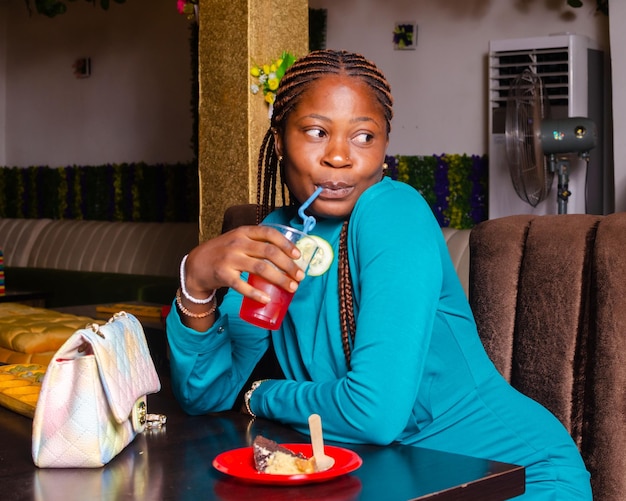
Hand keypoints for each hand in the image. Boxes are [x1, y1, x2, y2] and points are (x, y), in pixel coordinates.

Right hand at [183, 225, 305, 303]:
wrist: (196, 265)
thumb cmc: (224, 252)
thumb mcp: (238, 240)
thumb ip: (257, 243)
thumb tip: (287, 255)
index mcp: (244, 231)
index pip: (269, 233)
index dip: (286, 244)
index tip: (298, 255)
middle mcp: (237, 243)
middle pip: (269, 252)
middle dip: (288, 265)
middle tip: (300, 277)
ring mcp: (229, 258)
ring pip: (260, 268)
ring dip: (279, 279)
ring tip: (291, 288)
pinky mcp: (222, 274)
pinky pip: (242, 285)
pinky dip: (256, 294)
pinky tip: (266, 299)